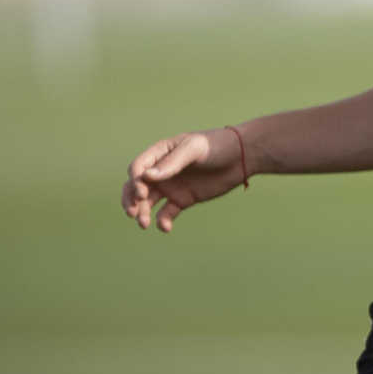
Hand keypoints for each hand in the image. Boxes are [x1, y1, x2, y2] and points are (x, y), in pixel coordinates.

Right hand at [120, 128, 248, 232]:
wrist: (241, 157)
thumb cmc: (217, 145)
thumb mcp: (195, 149)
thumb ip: (173, 163)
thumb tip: (147, 177)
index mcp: (160, 153)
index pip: (138, 169)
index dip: (135, 182)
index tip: (143, 193)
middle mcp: (161, 171)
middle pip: (136, 187)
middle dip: (131, 200)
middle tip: (133, 214)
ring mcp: (171, 186)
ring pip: (148, 202)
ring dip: (143, 213)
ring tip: (145, 224)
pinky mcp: (183, 200)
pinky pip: (166, 213)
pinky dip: (163, 221)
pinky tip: (165, 227)